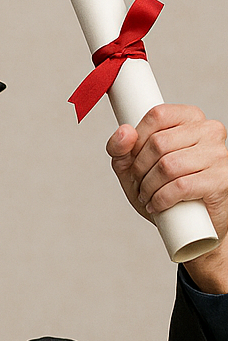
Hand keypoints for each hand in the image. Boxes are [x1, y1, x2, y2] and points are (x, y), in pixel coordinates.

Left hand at [107, 104, 227, 291]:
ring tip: (147, 195)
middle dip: (139, 168)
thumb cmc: (165, 189)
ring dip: (148, 186)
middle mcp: (210, 131)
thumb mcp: (135, 167)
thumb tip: (124, 132)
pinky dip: (161, 199)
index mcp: (191, 119)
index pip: (157, 115)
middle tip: (140, 183)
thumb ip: (122, 149)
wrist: (193, 225)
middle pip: (158, 142)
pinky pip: (181, 185)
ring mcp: (219, 155)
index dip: (136, 139)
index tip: (133, 159)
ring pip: (167, 165)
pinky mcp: (222, 179)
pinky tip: (157, 205)